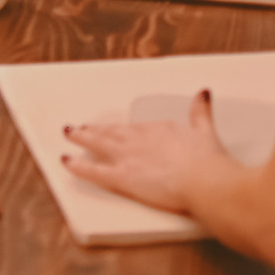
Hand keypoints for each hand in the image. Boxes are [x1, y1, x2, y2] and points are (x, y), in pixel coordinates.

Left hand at [61, 89, 233, 214]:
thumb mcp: (205, 130)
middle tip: (79, 127)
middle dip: (94, 130)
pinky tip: (66, 161)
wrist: (204, 181)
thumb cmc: (207, 161)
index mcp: (158, 129)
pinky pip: (92, 170)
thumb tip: (203, 93)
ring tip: (69, 134)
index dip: (119, 129)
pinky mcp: (121, 177)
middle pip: (111, 133)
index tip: (111, 128)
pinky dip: (77, 165)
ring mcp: (127, 158)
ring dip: (81, 139)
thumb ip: (200, 111)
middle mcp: (138, 140)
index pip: (133, 129)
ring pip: (97, 144)